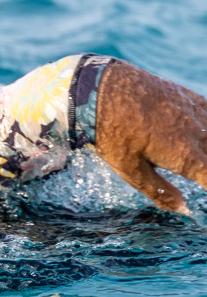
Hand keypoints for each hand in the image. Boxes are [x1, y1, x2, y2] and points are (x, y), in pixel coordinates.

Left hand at [95, 61, 206, 213]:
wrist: (100, 86)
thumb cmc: (110, 131)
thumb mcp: (129, 168)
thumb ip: (160, 191)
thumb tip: (185, 210)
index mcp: (185, 157)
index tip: (201, 189)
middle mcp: (198, 134)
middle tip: (194, 173)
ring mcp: (197, 113)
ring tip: (193, 157)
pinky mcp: (191, 98)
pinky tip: (200, 135)